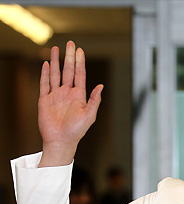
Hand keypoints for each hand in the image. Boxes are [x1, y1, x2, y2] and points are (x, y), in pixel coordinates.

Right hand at [38, 41, 102, 166]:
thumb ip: (95, 101)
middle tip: (70, 44)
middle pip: (68, 71)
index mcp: (79, 96)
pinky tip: (47, 64)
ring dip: (56, 61)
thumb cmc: (76, 131)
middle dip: (69, 57)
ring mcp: (56, 96)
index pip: (79, 75)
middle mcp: (67, 94)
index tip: (80, 51)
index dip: (80, 63)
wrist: (60, 141)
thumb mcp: (89, 116)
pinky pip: (45, 84)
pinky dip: (45, 74)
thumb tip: (100, 86)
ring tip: (56, 49)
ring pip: (56, 74)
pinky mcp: (45, 100)